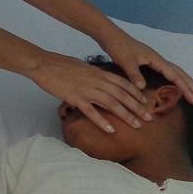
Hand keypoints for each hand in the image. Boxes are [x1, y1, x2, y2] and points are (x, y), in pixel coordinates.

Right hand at [28, 51, 148, 132]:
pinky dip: (102, 121)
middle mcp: (96, 81)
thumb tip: (102, 80)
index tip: (146, 103)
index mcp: (99, 72)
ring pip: (112, 103)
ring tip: (137, 126)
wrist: (43, 63)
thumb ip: (95, 74)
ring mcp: (86, 89)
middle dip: (138, 107)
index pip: (123, 83)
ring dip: (126, 115)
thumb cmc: (60, 64)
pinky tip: (111, 130)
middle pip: (122, 95)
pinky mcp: (74, 98)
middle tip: (149, 118)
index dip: (136, 94)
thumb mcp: (82, 66)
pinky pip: (91, 111)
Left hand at [99, 28, 192, 105]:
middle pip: (183, 75)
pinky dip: (178, 80)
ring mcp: (156, 60)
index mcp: (157, 60)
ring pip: (178, 73)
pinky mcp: (151, 62)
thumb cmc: (118, 47)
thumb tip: (143, 88)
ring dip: (189, 85)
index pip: (176, 76)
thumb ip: (134, 74)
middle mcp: (160, 60)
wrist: (111, 36)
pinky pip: (170, 72)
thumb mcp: (125, 62)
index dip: (186, 89)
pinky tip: (179, 87)